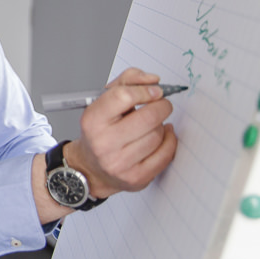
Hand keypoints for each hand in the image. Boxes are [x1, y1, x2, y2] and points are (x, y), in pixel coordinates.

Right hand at [68, 68, 177, 197]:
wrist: (90, 168)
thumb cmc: (100, 131)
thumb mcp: (104, 102)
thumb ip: (127, 82)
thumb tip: (153, 81)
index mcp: (92, 120)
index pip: (123, 96)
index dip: (145, 90)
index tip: (154, 91)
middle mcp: (103, 143)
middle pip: (148, 117)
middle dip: (161, 107)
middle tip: (161, 105)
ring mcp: (120, 163)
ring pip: (157, 135)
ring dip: (160, 126)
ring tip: (151, 126)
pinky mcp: (136, 178)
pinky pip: (166, 154)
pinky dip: (169, 141)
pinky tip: (162, 137)